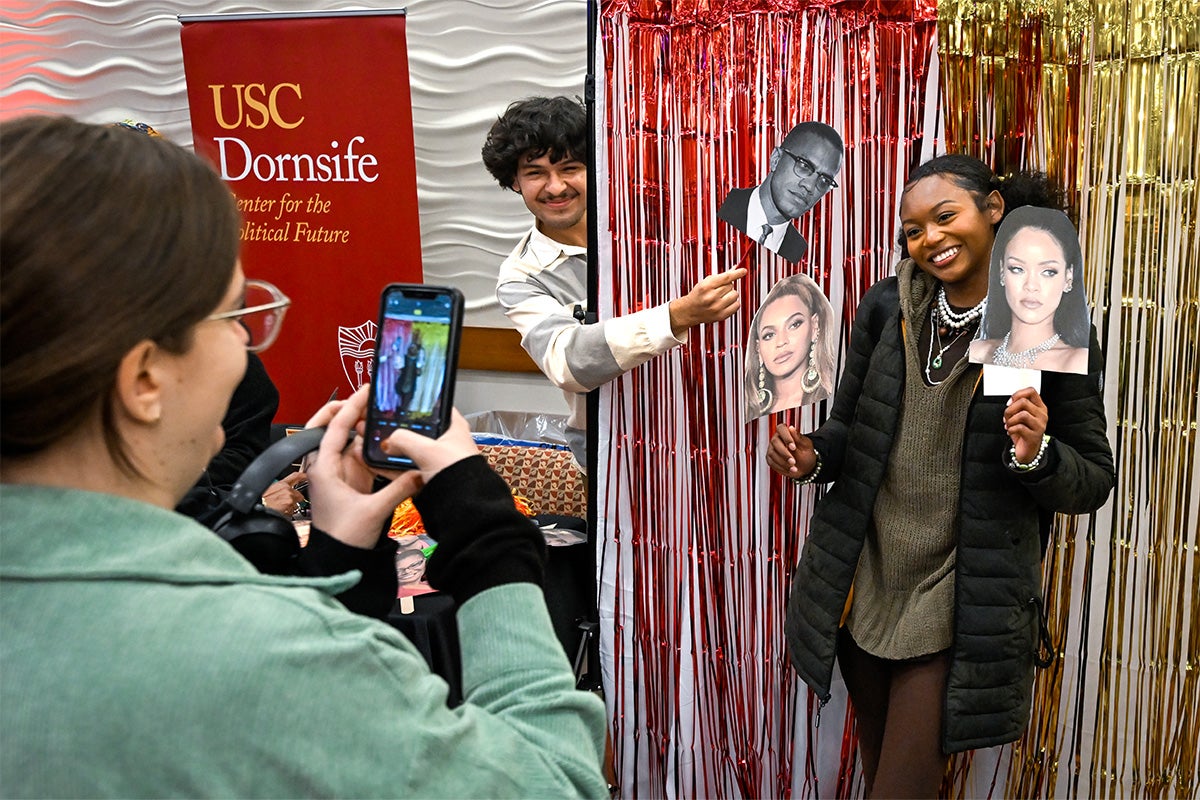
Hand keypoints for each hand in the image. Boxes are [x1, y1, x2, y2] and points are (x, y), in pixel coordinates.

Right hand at [260, 471, 306, 515]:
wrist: (258, 509)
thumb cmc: (260, 501)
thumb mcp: (268, 490)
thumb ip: (278, 489)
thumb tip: (281, 492)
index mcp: (281, 484)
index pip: (295, 476)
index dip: (303, 476)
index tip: (307, 476)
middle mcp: (287, 489)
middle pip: (298, 494)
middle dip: (295, 499)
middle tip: (287, 503)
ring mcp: (290, 498)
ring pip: (296, 504)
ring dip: (290, 507)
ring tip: (280, 509)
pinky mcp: (290, 506)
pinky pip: (292, 511)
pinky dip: (288, 513)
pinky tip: (281, 512)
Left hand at [303, 386, 421, 547]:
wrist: (337, 560)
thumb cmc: (344, 538)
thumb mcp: (373, 511)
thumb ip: (399, 489)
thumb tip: (421, 471)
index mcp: (323, 468)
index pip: (334, 427)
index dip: (350, 406)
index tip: (365, 390)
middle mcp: (326, 466)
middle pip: (330, 427)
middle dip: (346, 410)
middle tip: (366, 399)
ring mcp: (337, 473)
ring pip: (345, 441)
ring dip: (359, 426)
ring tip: (379, 414)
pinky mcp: (348, 482)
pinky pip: (355, 455)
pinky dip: (366, 444)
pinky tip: (381, 439)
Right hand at [380, 409, 478, 483]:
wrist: (464, 505)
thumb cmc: (459, 474)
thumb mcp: (427, 449)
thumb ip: (404, 439)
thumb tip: (389, 439)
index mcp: (454, 427)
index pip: (436, 407)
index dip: (419, 405)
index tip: (401, 403)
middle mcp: (447, 443)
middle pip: (420, 430)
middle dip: (400, 430)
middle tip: (382, 426)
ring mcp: (437, 461)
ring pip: (411, 451)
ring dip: (395, 450)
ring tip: (376, 445)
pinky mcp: (429, 477)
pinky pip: (407, 468)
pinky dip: (393, 467)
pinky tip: (378, 464)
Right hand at [669, 267, 747, 335]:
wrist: (690, 311)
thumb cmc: (698, 296)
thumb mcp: (706, 282)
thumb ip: (720, 276)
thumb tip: (734, 269)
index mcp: (706, 287)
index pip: (726, 277)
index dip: (736, 273)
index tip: (743, 271)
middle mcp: (711, 297)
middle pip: (731, 286)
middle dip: (727, 286)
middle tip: (719, 290)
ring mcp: (717, 307)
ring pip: (735, 295)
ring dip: (731, 294)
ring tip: (722, 297)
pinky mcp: (722, 315)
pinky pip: (737, 305)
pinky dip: (733, 303)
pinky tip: (725, 303)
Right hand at [766, 423, 816, 477]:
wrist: (805, 466)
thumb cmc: (806, 453)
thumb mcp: (806, 445)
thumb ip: (798, 437)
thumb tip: (791, 428)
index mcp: (786, 432)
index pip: (781, 428)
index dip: (786, 437)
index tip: (793, 447)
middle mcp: (777, 439)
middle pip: (775, 442)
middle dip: (784, 453)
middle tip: (793, 461)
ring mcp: (772, 449)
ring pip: (772, 454)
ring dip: (783, 462)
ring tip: (794, 467)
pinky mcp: (770, 459)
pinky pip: (772, 463)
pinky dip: (781, 467)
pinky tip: (790, 469)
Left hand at [1004, 387, 1048, 463]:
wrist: (1028, 450)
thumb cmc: (1023, 431)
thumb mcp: (1021, 416)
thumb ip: (1018, 406)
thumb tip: (1011, 402)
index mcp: (1040, 407)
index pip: (1031, 391)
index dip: (1017, 394)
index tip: (1009, 403)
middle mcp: (1042, 415)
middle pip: (1024, 402)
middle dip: (1009, 409)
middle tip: (1006, 418)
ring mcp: (1040, 425)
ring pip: (1022, 414)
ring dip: (1010, 420)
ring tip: (1008, 425)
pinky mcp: (1035, 436)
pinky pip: (1019, 428)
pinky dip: (1011, 429)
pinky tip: (1010, 432)